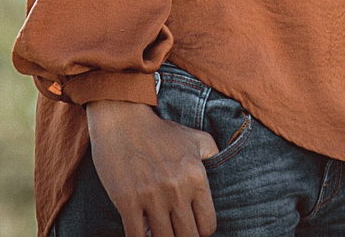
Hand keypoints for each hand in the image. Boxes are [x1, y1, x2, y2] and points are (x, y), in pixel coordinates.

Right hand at [86, 100, 217, 236]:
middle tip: (174, 229)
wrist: (123, 119)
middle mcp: (178, 189)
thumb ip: (213, 154)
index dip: (200, 231)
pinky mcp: (127, 201)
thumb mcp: (195, 138)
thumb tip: (221, 170)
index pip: (208, 225)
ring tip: (157, 229)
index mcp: (197, 177)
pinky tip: (140, 230)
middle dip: (182, 236)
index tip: (190, 226)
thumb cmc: (159, 131)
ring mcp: (152, 196)